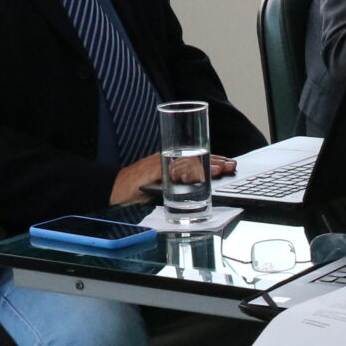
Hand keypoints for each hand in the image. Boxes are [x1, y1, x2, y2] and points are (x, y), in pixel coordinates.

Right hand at [108, 152, 236, 206]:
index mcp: (170, 160)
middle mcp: (167, 158)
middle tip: (231, 165)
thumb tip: (199, 186)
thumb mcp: (162, 183)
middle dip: (216, 161)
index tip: (228, 162)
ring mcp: (161, 164)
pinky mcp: (154, 171)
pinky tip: (200, 176)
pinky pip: (175, 171)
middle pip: (196, 157)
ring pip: (189, 162)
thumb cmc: (137, 188)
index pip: (196, 157)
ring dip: (207, 166)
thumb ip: (177, 182)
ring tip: (221, 169)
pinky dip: (189, 173)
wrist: (115, 189)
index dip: (214, 159)